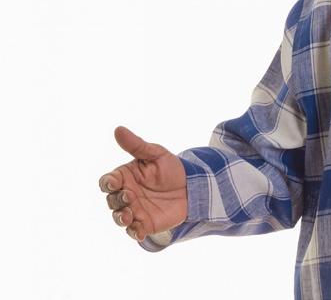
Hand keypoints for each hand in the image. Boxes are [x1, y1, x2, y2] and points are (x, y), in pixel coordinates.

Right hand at [98, 126, 187, 241]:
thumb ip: (137, 145)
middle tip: (129, 196)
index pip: (107, 182)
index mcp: (124, 177)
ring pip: (119, 217)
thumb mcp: (156, 154)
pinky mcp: (145, 224)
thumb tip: (118, 129)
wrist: (192, 186)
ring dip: (121, 218)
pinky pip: (134, 231)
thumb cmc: (171, 168)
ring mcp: (134, 211)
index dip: (107, 183)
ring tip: (129, 215)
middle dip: (117, 200)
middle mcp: (125, 195)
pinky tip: (139, 232)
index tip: (114, 182)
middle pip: (111, 200)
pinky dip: (134, 233)